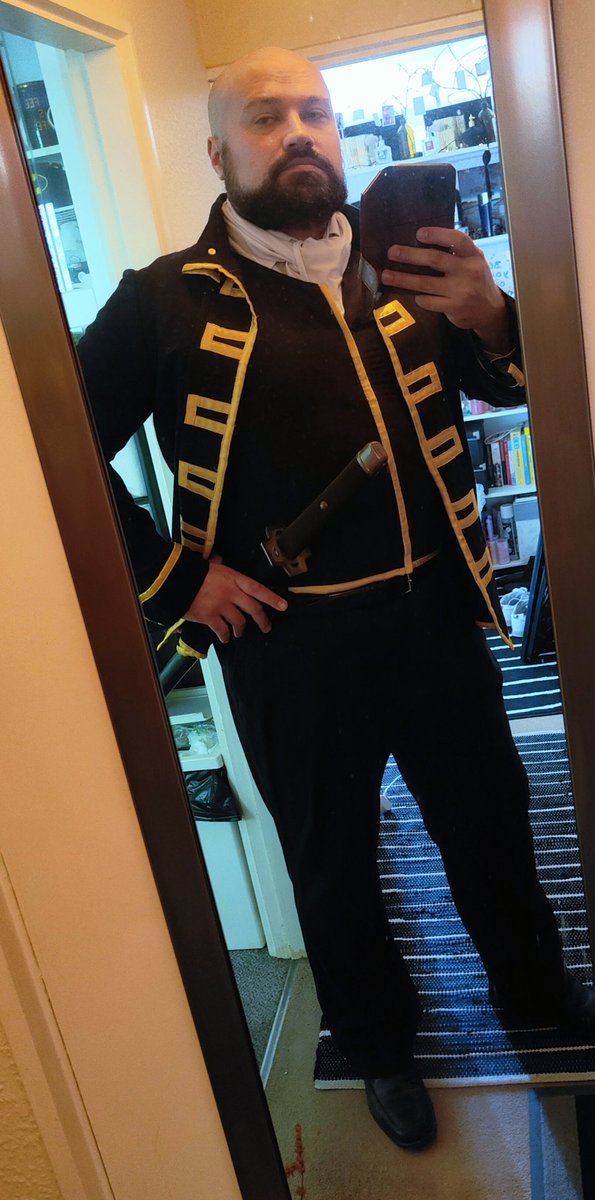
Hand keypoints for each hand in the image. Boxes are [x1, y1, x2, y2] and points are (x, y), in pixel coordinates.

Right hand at [184, 558, 287, 643]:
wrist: (175, 579)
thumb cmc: (193, 571)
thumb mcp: (212, 565)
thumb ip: (220, 566)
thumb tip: (220, 560)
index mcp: (234, 578)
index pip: (258, 588)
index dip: (272, 598)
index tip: (283, 606)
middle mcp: (231, 593)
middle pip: (253, 609)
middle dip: (262, 620)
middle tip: (266, 627)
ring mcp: (221, 606)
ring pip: (239, 622)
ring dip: (241, 629)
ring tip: (239, 633)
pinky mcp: (209, 617)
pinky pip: (222, 630)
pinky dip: (224, 636)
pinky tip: (224, 638)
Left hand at [381, 227, 510, 352]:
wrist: (490, 310)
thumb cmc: (476, 281)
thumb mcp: (473, 262)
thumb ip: (456, 253)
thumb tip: (422, 242)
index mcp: (473, 255)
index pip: (456, 240)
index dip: (437, 234)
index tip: (418, 234)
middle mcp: (469, 271)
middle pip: (435, 259)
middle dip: (410, 255)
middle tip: (392, 252)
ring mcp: (461, 290)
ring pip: (425, 283)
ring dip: (403, 278)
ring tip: (386, 275)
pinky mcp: (453, 307)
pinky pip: (428, 300)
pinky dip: (418, 297)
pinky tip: (413, 294)